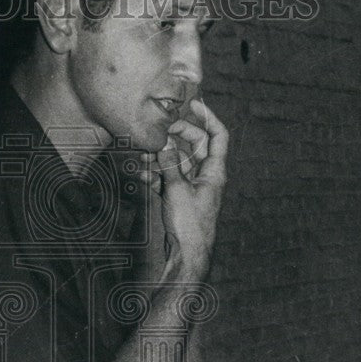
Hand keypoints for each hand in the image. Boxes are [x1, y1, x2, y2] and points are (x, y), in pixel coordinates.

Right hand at [140, 98, 227, 281]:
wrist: (187, 255)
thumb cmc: (190, 225)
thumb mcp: (177, 189)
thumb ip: (170, 163)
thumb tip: (164, 143)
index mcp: (214, 171)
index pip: (218, 135)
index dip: (208, 117)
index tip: (191, 105)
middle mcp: (206, 176)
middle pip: (195, 145)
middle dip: (176, 137)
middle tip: (158, 132)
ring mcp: (193, 187)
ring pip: (179, 161)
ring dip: (162, 156)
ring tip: (143, 155)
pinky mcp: (181, 198)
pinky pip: (169, 178)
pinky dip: (157, 174)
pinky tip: (142, 175)